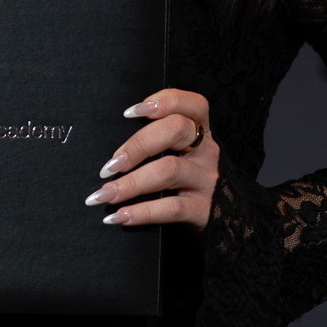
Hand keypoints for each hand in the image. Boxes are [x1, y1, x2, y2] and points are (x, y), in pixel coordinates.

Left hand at [84, 87, 219, 231]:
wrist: (222, 225)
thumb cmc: (186, 185)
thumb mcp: (180, 157)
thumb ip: (156, 144)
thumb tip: (110, 151)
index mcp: (200, 133)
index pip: (193, 104)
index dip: (164, 101)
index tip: (129, 113)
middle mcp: (207, 152)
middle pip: (177, 129)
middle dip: (137, 145)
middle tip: (109, 166)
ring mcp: (207, 180)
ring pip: (169, 169)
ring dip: (131, 183)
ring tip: (104, 195)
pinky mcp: (205, 210)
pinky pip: (172, 207)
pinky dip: (141, 212)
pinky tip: (119, 216)